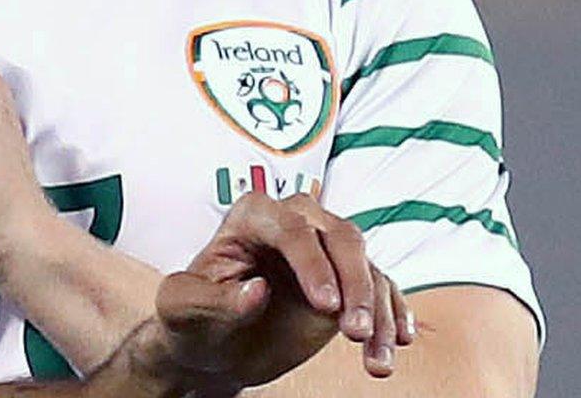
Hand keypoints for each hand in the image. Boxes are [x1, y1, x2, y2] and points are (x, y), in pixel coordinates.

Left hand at [143, 192, 416, 391]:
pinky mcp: (347, 280)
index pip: (290, 228)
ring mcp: (324, 251)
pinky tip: (397, 341)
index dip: (312, 264)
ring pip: (367, 265)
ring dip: (378, 312)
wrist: (214, 345)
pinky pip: (382, 288)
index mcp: (250, 216)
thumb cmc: (192, 318)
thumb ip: (214, 300)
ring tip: (375, 364)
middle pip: (340, 236)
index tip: (326, 307)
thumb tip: (257, 291)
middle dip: (355, 284)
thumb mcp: (183, 310)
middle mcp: (294, 222)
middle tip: (353, 333)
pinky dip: (393, 315)